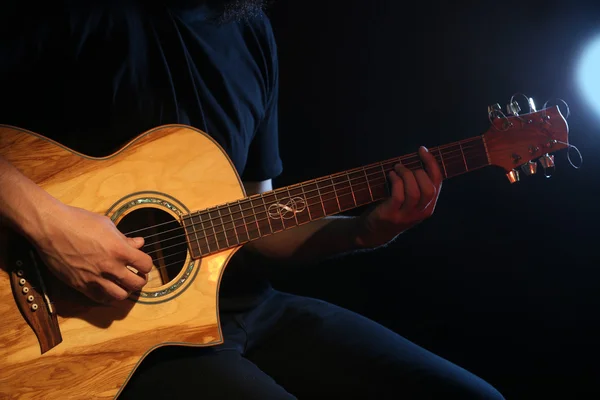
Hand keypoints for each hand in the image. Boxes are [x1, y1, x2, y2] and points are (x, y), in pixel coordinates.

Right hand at [32, 203, 152, 303]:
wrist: (50, 228)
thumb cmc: (79, 221)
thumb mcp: (107, 225)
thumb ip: (124, 238)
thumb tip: (139, 243)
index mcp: (119, 250)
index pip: (146, 265)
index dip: (146, 264)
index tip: (141, 262)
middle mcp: (109, 267)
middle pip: (137, 284)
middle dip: (140, 279)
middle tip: (136, 275)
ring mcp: (94, 278)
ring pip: (120, 296)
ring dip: (125, 290)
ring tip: (122, 283)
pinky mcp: (80, 285)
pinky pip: (100, 298)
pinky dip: (108, 295)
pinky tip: (107, 287)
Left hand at [356, 146, 442, 247]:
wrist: (374, 231)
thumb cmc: (393, 209)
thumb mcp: (410, 200)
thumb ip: (417, 185)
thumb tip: (417, 158)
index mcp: (428, 206)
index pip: (437, 182)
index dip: (431, 163)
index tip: (422, 150)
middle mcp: (420, 212)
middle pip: (429, 188)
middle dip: (418, 172)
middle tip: (403, 166)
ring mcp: (406, 216)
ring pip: (414, 192)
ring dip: (405, 175)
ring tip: (396, 169)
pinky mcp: (391, 215)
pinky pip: (398, 195)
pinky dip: (395, 181)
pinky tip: (390, 175)